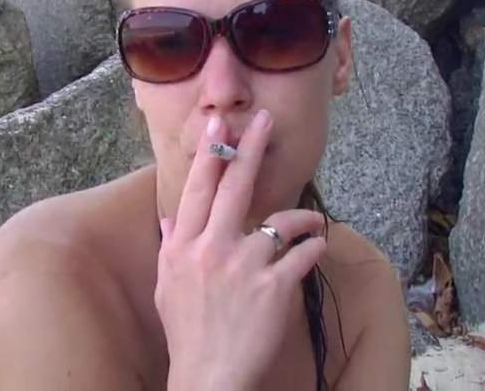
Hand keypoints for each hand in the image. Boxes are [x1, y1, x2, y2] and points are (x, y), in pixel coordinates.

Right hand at [156, 109, 326, 390]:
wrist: (208, 377)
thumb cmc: (187, 333)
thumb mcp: (166, 287)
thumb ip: (170, 247)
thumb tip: (170, 217)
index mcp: (183, 247)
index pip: (197, 190)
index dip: (210, 154)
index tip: (220, 125)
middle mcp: (212, 249)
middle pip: (234, 187)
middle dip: (251, 148)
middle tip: (265, 119)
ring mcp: (244, 266)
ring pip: (281, 219)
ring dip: (303, 215)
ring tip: (312, 220)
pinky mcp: (274, 287)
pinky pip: (303, 253)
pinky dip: (314, 248)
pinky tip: (318, 248)